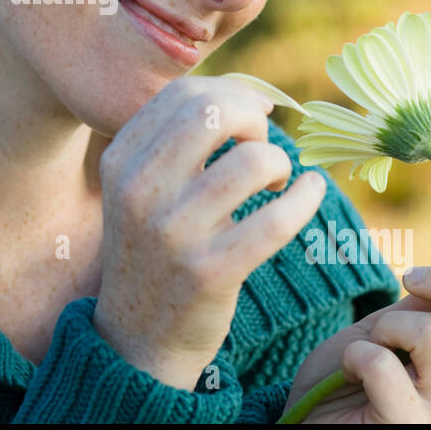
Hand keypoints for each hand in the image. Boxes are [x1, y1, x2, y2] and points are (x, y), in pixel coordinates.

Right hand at [91, 75, 327, 390]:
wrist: (139, 336)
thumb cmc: (156, 248)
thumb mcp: (142, 188)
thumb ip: (179, 139)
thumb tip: (254, 94)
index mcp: (120, 161)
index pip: (184, 94)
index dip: (232, 92)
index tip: (254, 114)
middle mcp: (139, 190)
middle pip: (214, 112)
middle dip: (254, 118)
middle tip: (263, 144)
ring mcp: (172, 232)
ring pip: (252, 161)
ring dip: (279, 162)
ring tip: (276, 181)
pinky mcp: (209, 271)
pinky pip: (276, 219)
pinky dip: (305, 198)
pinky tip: (310, 192)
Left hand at [285, 222, 430, 421]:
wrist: (307, 422)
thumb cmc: (346, 378)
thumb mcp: (385, 328)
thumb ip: (423, 305)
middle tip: (408, 278)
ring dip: (386, 327)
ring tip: (367, 350)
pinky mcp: (407, 427)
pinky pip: (384, 365)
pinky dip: (356, 357)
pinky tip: (349, 374)